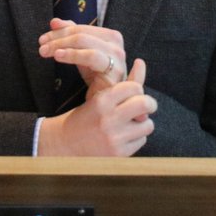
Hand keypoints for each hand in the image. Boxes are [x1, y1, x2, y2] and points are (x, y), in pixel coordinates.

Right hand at [37, 59, 156, 155]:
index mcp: (102, 101)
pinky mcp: (119, 154)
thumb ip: (124, 83)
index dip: (137, 90)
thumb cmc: (86, 116)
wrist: (66, 144)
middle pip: (145, 103)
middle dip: (150, 104)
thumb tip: (141, 62)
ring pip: (148, 124)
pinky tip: (124, 137)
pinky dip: (136, 138)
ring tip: (130, 124)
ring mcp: (114, 138)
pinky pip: (142, 140)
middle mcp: (108, 118)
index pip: (134, 87)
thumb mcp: (100, 97)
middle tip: (145, 106)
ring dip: (143, 123)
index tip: (134, 94)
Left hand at [38, 18, 125, 97]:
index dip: (60, 30)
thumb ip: (70, 35)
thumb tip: (54, 22)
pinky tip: (58, 56)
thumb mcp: (80, 53)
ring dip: (61, 44)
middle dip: (58, 38)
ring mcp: (117, 58)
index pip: (80, 28)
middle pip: (81, 34)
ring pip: (84, 42)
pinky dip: (73, 54)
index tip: (43, 39)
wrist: (105, 101)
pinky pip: (91, 57)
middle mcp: (116, 45)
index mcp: (110, 36)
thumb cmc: (94, 76)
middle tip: (41, 45)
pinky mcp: (114, 72)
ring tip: (46, 51)